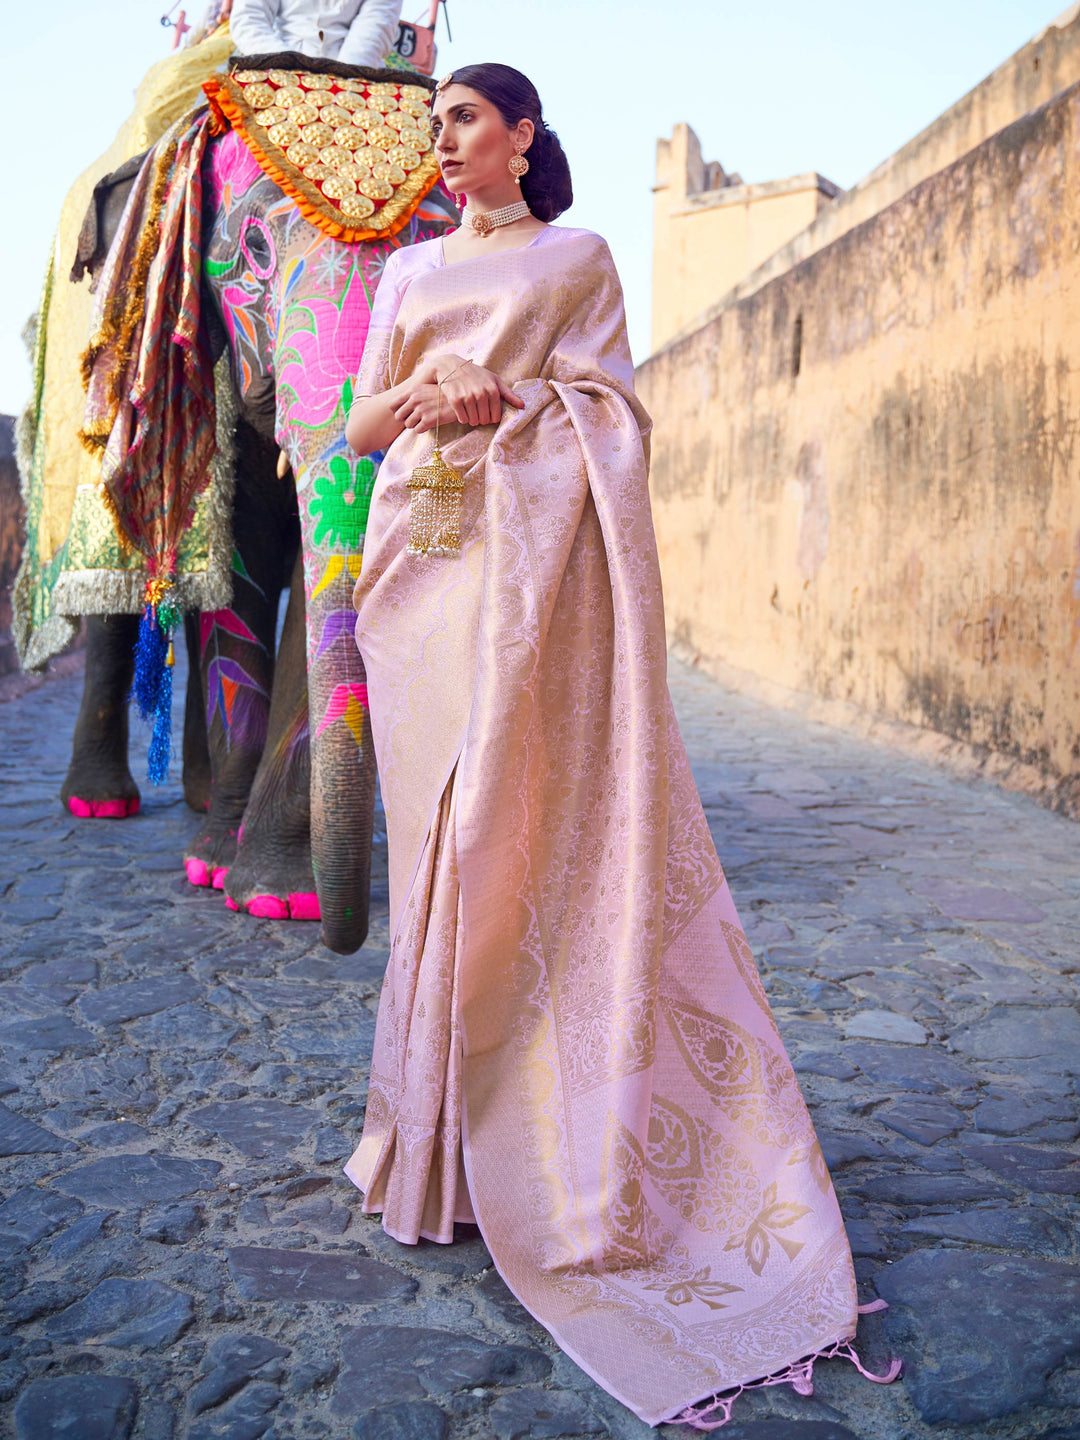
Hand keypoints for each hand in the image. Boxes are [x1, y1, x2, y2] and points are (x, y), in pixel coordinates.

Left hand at [391, 383, 442, 432]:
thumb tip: (401, 404)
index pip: (392, 404)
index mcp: (412, 390)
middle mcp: (414, 399)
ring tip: (425, 419)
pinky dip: (423, 429)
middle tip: (416, 418)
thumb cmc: (443, 395)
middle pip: (398, 416)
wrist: (460, 399)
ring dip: (415, 424)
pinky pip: (417, 430)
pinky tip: (431, 422)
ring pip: (408, 424)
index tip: (403, 413)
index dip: (396, 411)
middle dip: (406, 419)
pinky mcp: (428, 420)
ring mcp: (421, 410)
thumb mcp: (426, 389)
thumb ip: (413, 395)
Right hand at [396, 360, 524, 430]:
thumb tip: (523, 406)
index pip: (496, 417)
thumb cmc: (476, 374)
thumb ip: (508, 394)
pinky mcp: (455, 399)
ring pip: (473, 421)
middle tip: (478, 414)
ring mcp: (467, 396)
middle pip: (484, 420)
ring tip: (471, 413)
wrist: (450, 365)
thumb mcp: (493, 380)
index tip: (487, 414)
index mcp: (493, 389)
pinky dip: (463, 418)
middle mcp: (481, 393)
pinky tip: (463, 412)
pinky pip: (462, 419)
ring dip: (472, 420)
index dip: (491, 418)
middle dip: (481, 420)